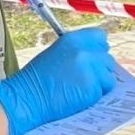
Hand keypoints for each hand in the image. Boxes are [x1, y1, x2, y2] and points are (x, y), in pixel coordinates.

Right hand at [0, 28, 118, 134]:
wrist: (26, 98)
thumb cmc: (35, 79)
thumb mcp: (55, 53)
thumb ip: (76, 51)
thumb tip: (93, 56)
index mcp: (73, 39)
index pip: (100, 37)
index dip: (98, 49)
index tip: (95, 57)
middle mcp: (84, 52)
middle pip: (108, 59)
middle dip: (100, 69)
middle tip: (86, 79)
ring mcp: (90, 70)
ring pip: (109, 77)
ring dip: (99, 84)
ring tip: (79, 89)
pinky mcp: (93, 89)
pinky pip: (102, 92)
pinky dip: (93, 97)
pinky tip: (77, 97)